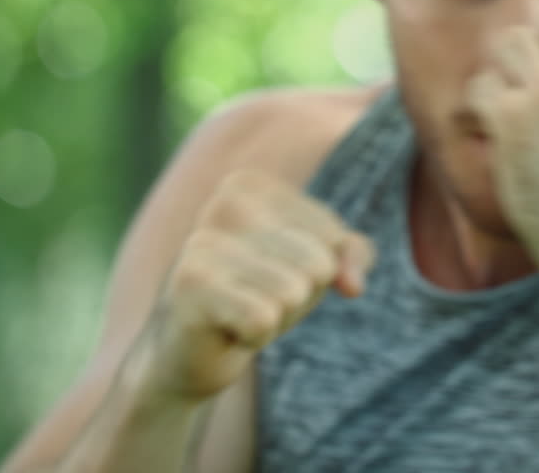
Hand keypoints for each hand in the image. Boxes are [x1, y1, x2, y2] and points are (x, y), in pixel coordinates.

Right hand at [131, 170, 375, 402]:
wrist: (185, 353)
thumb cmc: (255, 296)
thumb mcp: (314, 267)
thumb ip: (352, 255)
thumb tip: (353, 284)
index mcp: (250, 185)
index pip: (333, 236)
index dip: (315, 272)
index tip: (270, 276)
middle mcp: (224, 203)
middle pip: (317, 264)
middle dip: (298, 297)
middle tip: (254, 300)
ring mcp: (202, 241)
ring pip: (294, 292)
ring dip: (276, 317)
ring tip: (240, 313)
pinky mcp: (190, 285)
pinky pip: (265, 319)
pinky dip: (255, 337)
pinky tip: (226, 330)